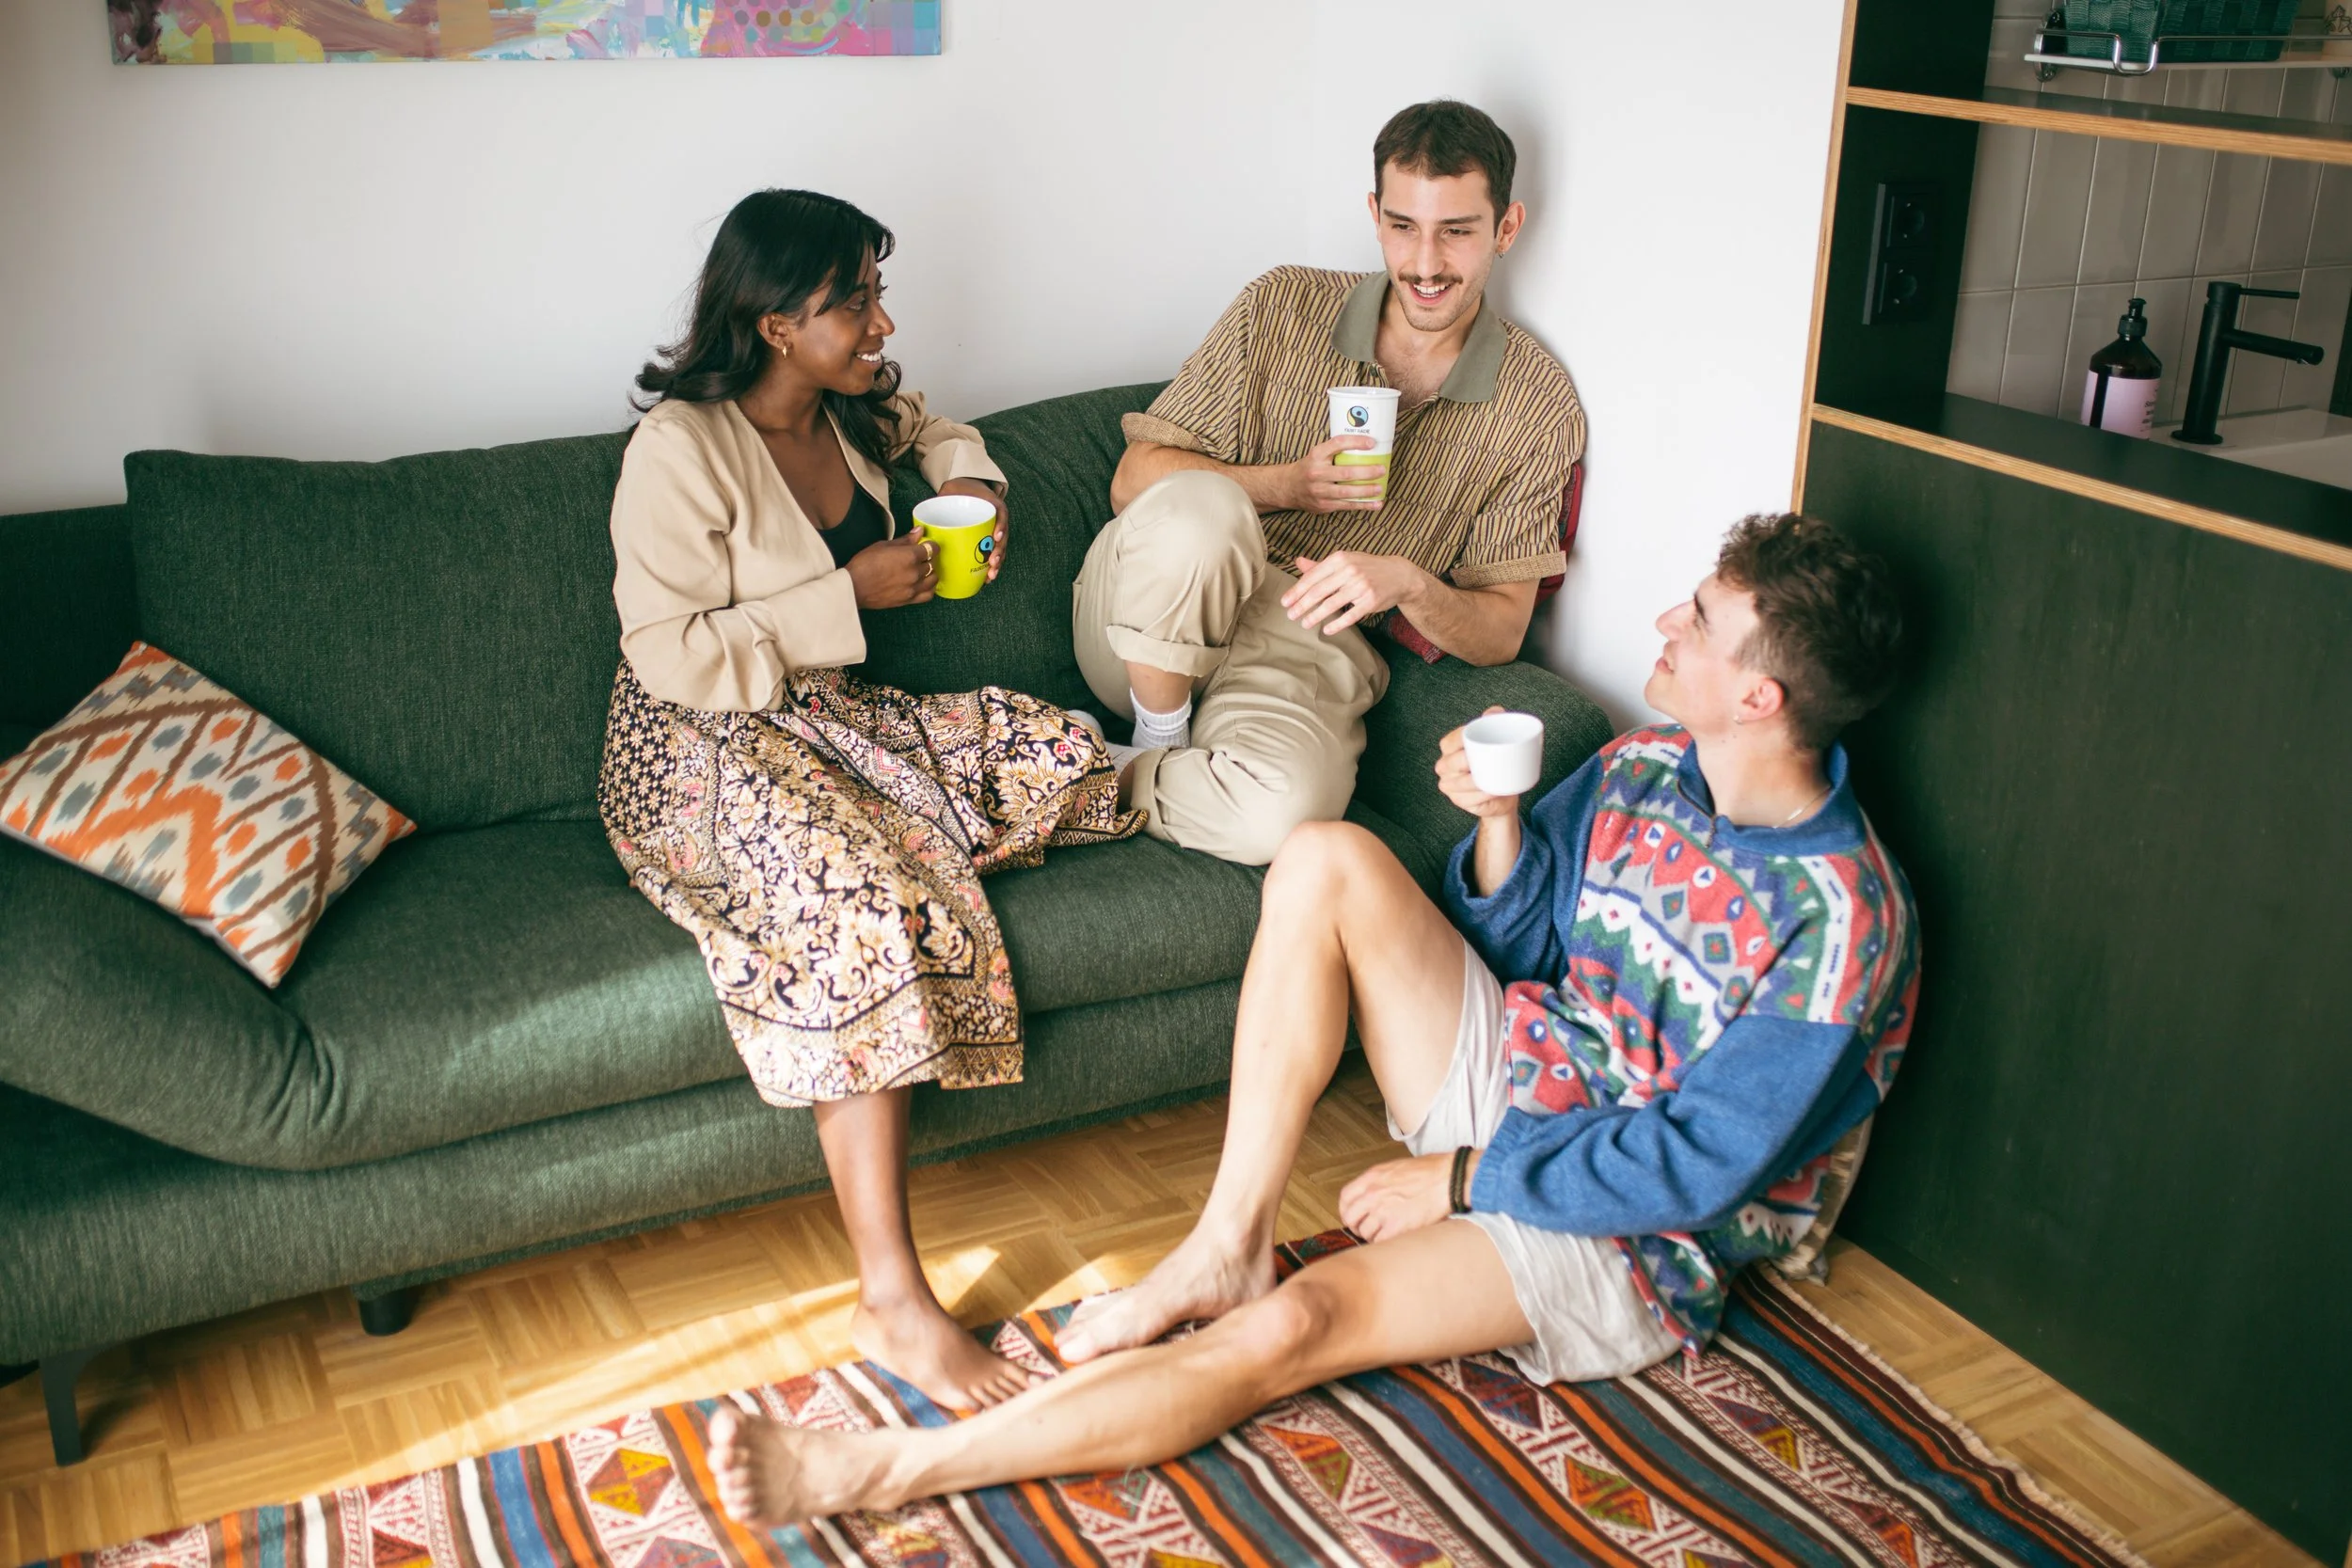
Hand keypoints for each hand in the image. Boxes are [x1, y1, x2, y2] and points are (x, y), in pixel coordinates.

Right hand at [847, 531, 937, 608]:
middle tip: (920, 556)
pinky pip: (928, 595)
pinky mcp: (908, 600)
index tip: (927, 544)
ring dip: (930, 573)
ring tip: (922, 570)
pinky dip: (929, 588)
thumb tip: (919, 531)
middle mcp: (915, 573)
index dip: (931, 545)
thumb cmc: (865, 564)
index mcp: (909, 556)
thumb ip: (904, 540)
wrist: (854, 587)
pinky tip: (923, 584)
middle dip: (928, 558)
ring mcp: (913, 588)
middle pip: (932, 563)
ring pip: (933, 579)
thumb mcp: (883, 546)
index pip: (932, 548)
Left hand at [937, 478, 1009, 581]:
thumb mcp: (951, 489)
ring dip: (997, 563)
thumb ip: (942, 498)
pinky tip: (987, 578)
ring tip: (991, 576)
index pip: (1001, 514)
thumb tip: (922, 516)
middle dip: (999, 551)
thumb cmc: (959, 490)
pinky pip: (993, 553)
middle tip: (993, 562)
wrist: (966, 488)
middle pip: (1003, 536)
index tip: (997, 537)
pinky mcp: (987, 539)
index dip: (1001, 526)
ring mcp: (994, 529)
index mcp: (990, 504)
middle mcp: (996, 518)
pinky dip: (991, 566)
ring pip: (1000, 548)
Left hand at [1284, 551, 1426, 635]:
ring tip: (1304, 623)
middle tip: (1290, 615)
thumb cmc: (1367, 567)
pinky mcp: (1370, 601)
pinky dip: (1336, 624)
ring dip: (1314, 616)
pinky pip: (1349, 616)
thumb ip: (1321, 565)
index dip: (1297, 590)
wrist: (1399, 575)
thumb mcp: (1345, 561)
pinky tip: (1326, 629)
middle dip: (1301, 605)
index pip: (1312, 577)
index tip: (1285, 601)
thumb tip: (1298, 562)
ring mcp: (1360, 586)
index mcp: (1340, 559)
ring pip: (1331, 604)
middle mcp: (1349, 571)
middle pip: (1318, 591)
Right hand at [1286, 435, 1386, 513]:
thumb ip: (1336, 449)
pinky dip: (1363, 505)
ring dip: (1366, 491)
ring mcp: (1320, 492)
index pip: (1337, 444)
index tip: (1371, 443)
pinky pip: (1347, 506)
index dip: (1355, 443)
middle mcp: (1317, 473)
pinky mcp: (1324, 506)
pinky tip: (1376, 504)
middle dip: (1366, 472)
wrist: (1289, 487)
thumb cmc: (1309, 467)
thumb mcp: (1318, 453)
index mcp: (1316, 455)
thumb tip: (1367, 444)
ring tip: (1380, 487)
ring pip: (1346, 493)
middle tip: (1381, 470)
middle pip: (1345, 473)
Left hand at [1339, 1151, 1468, 1242]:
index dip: (1347, 1210)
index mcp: (1371, 1177)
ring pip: (1365, 1232)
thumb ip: (1379, 1182)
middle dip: (1358, 1226)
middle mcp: (1373, 1194)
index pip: (1345, 1198)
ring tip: (1385, 1233)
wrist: (1447, 1178)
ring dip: (1373, 1236)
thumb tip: (1371, 1195)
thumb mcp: (1395, 1168)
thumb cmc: (1429, 1170)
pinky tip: (1394, 1238)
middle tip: (1368, 1229)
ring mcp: (1383, 1211)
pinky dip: (1385, 1243)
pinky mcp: (1397, 1226)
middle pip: (1351, 1218)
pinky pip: (1380, 1242)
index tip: (1354, 1216)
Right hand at [1436, 706, 1519, 818]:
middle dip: (1466, 762)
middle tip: (1488, 759)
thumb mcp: (1494, 739)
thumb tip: (1495, 712)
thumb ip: (1494, 720)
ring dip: (1475, 782)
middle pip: (1453, 763)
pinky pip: (1467, 799)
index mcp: (1448, 748)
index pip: (1450, 742)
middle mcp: (1444, 766)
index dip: (1461, 740)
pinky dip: (1479, 796)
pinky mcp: (1460, 801)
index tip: (1480, 740)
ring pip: (1460, 783)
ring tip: (1493, 777)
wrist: (1501, 792)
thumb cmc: (1494, 761)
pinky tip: (1489, 792)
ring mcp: (1450, 785)